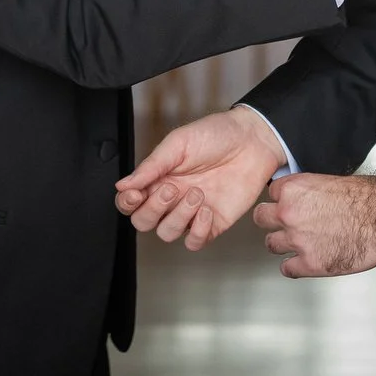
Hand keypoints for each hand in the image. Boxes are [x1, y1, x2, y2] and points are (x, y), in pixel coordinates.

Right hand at [114, 106, 285, 250]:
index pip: (130, 202)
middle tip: (172, 189)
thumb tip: (122, 184)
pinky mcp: (213, 223)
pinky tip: (207, 210)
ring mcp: (191, 212)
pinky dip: (197, 231)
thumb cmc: (216, 134)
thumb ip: (151, 165)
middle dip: (154, 209)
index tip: (136, 193)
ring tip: (197, 194)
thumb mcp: (178, 143)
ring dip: (178, 217)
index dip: (127, 203)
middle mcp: (171, 198)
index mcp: (158, 177)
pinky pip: (195, 241)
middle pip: (143, 222)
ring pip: (167, 233)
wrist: (252, 140)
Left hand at [253, 173, 375, 277]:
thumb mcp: (328, 180)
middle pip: (262, 218)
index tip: (285, 204)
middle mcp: (289, 214)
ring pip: (271, 244)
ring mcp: (297, 240)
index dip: (280, 199)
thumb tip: (303, 199)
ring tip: (293, 243)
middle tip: (281, 223)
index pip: (271, 193)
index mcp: (294, 189)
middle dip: (271, 221)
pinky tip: (300, 262)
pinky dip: (293, 267)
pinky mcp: (310, 264)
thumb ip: (307, 191)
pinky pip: (286, 269)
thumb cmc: (366, 198)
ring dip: (282, 244)